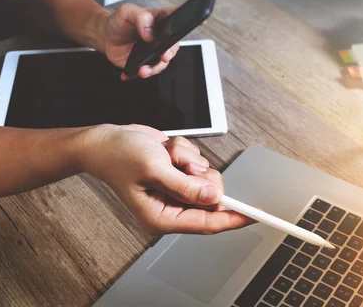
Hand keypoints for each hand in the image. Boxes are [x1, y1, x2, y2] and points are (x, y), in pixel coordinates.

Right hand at [80, 124, 253, 234]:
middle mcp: (171, 206)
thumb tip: (215, 199)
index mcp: (162, 217)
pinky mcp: (180, 173)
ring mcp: (177, 189)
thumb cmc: (120, 156)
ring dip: (190, 159)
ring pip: (207, 176)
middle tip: (184, 165)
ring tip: (167, 155)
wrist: (107, 139)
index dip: (234, 219)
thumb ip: (186, 187)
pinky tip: (166, 150)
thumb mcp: (154, 170)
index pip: (206, 223)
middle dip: (201, 175)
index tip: (256, 215)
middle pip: (212, 197)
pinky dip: (186, 150)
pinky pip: (199, 160)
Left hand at [97, 4, 179, 79]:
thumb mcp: (127, 12)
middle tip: (164, 56)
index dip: (186, 22)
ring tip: (143, 70)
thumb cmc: (118, 22)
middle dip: (170, 53)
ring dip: (154, 68)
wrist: (105, 37)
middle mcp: (161, 37)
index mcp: (160, 20)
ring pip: (163, 62)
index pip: (177, 19)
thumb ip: (140, 17)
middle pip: (173, 45)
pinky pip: (149, 71)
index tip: (191, 25)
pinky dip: (141, 74)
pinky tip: (133, 72)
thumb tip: (149, 33)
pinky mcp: (146, 63)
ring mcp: (155, 51)